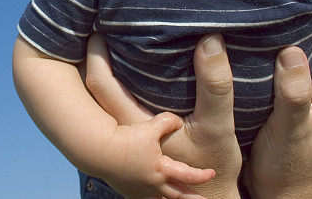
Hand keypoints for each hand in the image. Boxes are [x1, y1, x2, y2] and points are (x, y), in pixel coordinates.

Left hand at [85, 33, 241, 198]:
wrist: (210, 197)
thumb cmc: (212, 160)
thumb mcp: (218, 125)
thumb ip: (215, 84)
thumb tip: (211, 40)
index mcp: (135, 122)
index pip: (101, 82)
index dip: (96, 53)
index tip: (98, 27)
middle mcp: (121, 131)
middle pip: (91, 90)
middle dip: (90, 60)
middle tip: (93, 31)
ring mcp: (121, 140)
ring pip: (95, 104)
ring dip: (96, 77)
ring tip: (99, 49)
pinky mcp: (129, 144)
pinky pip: (107, 113)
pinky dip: (108, 94)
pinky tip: (118, 77)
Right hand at [97, 112, 214, 198]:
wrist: (100, 150)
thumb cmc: (127, 138)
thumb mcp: (151, 127)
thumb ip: (168, 122)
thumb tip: (178, 121)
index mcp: (161, 169)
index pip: (188, 175)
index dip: (202, 175)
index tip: (212, 173)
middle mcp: (153, 184)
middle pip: (178, 195)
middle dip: (192, 198)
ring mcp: (140, 190)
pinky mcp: (127, 191)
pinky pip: (144, 198)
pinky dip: (151, 198)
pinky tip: (153, 195)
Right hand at [243, 10, 311, 197]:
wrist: (271, 191)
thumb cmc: (288, 163)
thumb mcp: (294, 129)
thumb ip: (294, 93)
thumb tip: (292, 50)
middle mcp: (309, 85)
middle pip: (304, 41)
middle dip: (292, 15)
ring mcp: (288, 89)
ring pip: (280, 51)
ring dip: (269, 31)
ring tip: (254, 2)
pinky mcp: (267, 95)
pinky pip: (262, 65)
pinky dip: (252, 49)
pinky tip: (235, 34)